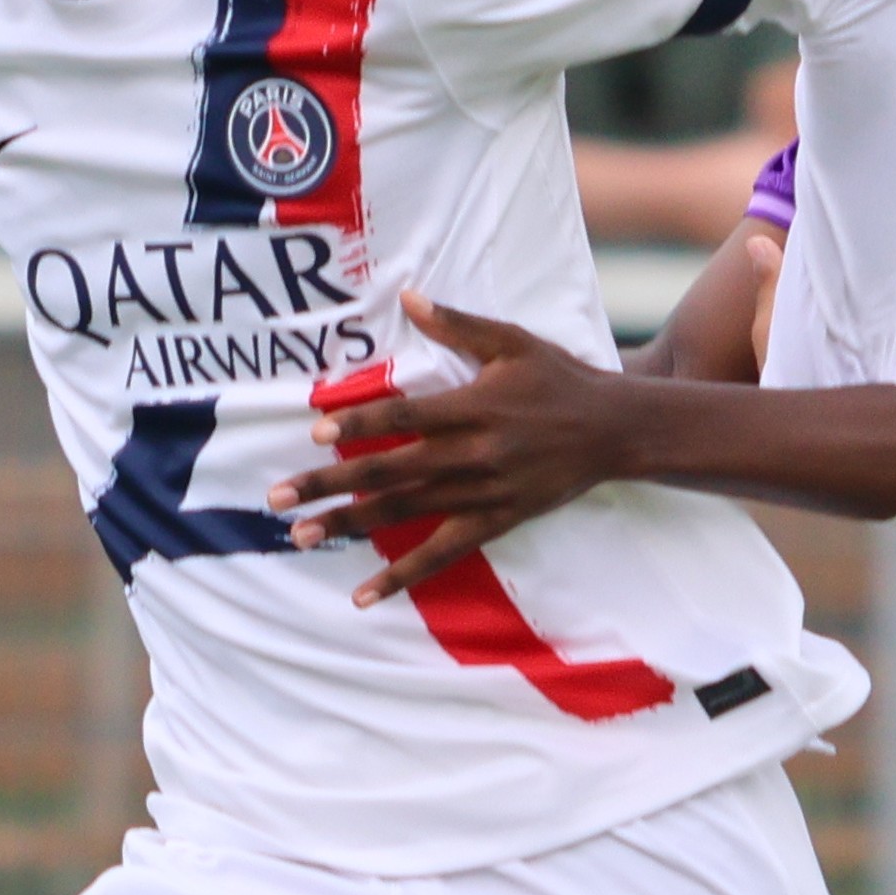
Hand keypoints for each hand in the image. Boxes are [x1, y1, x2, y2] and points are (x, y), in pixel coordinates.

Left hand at [266, 294, 644, 602]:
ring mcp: (483, 493)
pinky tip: (364, 596)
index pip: (405, 417)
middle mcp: (473, 453)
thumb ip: (457, 324)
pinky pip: (442, 555)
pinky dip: (402, 577)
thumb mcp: (513, 342)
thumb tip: (407, 297)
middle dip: (331, 484)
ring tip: (301, 535)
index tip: (316, 433)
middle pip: (390, 470)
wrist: (617, 430)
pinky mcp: (495, 522)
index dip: (361, 424)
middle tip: (278, 496)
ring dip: (350, 525)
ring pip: (406, 512)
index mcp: (474, 406)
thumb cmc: (560, 378)